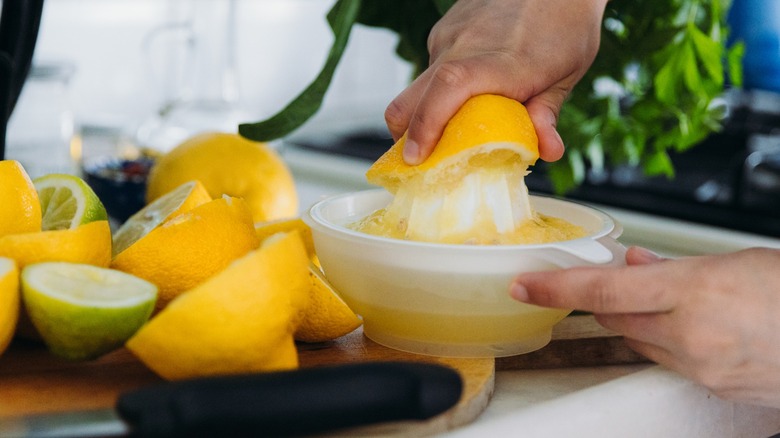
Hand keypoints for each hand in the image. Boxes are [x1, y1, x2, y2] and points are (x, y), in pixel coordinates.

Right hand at [385, 0, 607, 164]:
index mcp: (497, 62)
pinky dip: (438, 88)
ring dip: (424, 113)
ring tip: (449, 127)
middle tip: (419, 160)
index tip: (416, 158)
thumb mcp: (566, 74)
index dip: (425, 127)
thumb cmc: (565, 22)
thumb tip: (548, 152)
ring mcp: (450, 36)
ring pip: (418, 85)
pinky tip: (466, 90)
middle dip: (406, 135)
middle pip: (410, 97)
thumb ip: (547, 114)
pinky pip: (432, 67)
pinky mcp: (445, 29)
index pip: (447, 91)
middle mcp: (464, 46)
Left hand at [510, 246, 779, 407]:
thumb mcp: (734, 262)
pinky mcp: (713, 386)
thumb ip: (671, 266)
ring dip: (639, 320)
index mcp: (694, 290)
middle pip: (616, 317)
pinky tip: (687, 326)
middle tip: (606, 282)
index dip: (556, 288)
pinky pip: (669, 361)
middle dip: (606, 300)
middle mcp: (692, 333)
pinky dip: (665, 341)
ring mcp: (703, 365)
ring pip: (640, 340)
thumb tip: (629, 261)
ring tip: (668, 301)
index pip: (603, 290)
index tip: (524, 286)